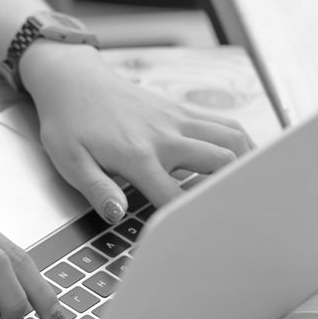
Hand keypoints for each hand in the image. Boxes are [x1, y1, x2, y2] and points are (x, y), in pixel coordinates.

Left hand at [22, 43, 253, 222]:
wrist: (74, 80)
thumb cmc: (69, 122)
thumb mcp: (70, 161)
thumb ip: (97, 190)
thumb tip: (117, 215)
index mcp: (138, 155)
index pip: (175, 197)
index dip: (189, 222)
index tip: (199, 238)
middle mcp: (165, 136)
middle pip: (222, 162)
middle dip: (233, 190)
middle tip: (237, 214)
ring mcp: (178, 119)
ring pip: (232, 138)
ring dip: (246, 163)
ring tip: (249, 189)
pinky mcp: (182, 110)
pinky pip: (224, 123)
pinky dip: (241, 142)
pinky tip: (242, 160)